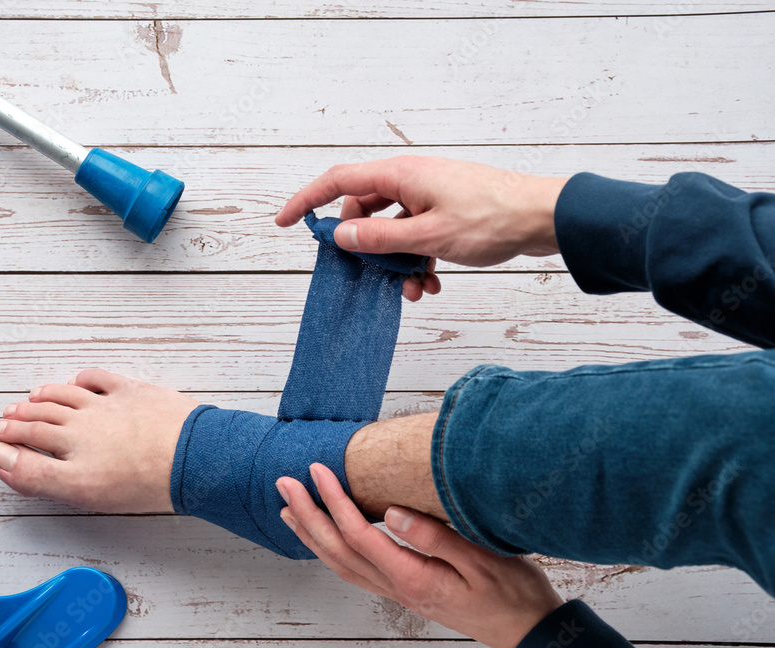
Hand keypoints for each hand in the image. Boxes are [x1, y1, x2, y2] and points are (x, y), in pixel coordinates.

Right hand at [275, 156, 567, 300]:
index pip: (338, 181)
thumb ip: (380, 239)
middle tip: (365, 274)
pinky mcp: (445, 211)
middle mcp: (411, 180)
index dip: (307, 201)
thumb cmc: (493, 218)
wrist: (544, 218)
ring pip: (391, 229)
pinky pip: (415, 235)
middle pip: (364, 210)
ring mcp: (429, 195)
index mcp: (401, 175)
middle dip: (363, 248)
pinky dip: (416, 260)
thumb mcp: (428, 236)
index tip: (284, 222)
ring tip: (411, 289)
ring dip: (394, 262)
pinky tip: (430, 284)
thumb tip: (340, 237)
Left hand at [276, 463, 563, 647]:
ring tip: (289, 509)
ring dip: (312, 534)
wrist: (527, 629)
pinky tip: (325, 538)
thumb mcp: (482, 559)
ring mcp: (398, 592)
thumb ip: (435, 536)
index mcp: (414, 577)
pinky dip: (331, 551)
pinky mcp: (404, 590)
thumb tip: (391, 513)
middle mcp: (398, 588)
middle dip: (308, 514)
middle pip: (339, 550)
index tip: (318, 471)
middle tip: (285, 484)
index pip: (360, 534)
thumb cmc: (511, 593)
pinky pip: (355, 570)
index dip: (334, 501)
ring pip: (341, 564)